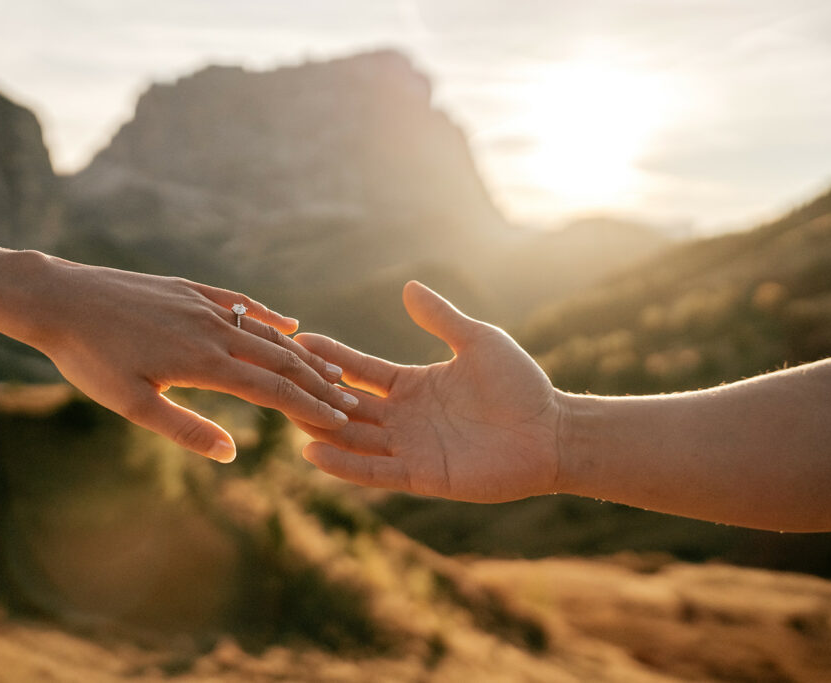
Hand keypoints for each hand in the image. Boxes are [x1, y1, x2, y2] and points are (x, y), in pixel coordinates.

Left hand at [24, 256, 355, 462]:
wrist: (59, 299)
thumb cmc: (90, 358)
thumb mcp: (133, 404)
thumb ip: (185, 428)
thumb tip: (231, 453)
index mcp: (202, 362)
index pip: (271, 388)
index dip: (307, 405)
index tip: (337, 419)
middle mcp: (212, 329)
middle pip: (279, 357)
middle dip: (317, 380)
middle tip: (348, 398)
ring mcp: (202, 305)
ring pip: (265, 330)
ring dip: (301, 351)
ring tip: (329, 367)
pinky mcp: (188, 289)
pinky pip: (240, 302)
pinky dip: (269, 315)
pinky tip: (289, 322)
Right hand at [294, 281, 562, 501]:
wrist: (551, 432)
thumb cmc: (520, 385)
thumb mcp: (477, 341)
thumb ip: (441, 318)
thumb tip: (408, 286)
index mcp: (413, 386)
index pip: (361, 370)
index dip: (332, 357)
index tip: (300, 339)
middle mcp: (405, 418)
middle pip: (348, 405)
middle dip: (316, 393)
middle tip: (279, 377)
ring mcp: (411, 448)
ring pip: (354, 438)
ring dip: (322, 427)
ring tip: (287, 413)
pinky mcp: (422, 475)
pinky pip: (376, 470)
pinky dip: (345, 464)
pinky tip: (313, 451)